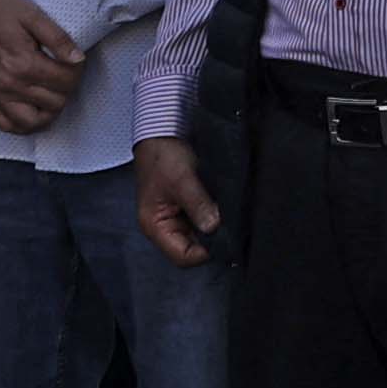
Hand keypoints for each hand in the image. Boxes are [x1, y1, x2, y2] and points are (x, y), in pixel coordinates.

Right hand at [0, 0, 87, 135]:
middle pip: (53, 104)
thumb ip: (58, 38)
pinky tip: (29, 111)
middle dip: (66, 91)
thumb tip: (77, 58)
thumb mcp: (33, 15)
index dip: (77, 73)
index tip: (76, 64)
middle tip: (66, 78)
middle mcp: (8, 85)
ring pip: (30, 123)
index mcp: (24, 63)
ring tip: (52, 99)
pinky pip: (4, 125)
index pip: (65, 81)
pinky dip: (20, 125)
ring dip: (47, 114)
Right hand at [133, 137, 220, 267]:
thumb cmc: (163, 155)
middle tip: (231, 226)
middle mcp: (165, 226)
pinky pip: (203, 219)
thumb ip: (198, 205)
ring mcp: (177, 217)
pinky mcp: (187, 206)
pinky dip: (214, 215)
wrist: (163, 131)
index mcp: (155, 226)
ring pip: (200, 234)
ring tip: (228, 215)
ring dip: (214, 226)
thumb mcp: (182, 180)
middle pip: (192, 248)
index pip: (182, 256)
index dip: (204, 252)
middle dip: (212, 239)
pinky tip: (224, 207)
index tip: (226, 239)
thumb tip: (214, 227)